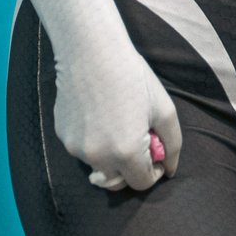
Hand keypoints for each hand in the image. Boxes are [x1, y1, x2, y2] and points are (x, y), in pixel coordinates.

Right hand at [50, 34, 179, 192]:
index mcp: (126, 153)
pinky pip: (83, 150)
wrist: (92, 52)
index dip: (153, 172)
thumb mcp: (164, 109)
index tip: (155, 154)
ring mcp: (76, 148)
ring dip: (112, 156)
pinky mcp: (62, 136)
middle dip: (131, 169)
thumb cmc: (133, 78)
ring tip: (119, 123)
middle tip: (140, 142)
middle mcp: (98, 157)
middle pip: (117, 182)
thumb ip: (172, 144)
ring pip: (99, 166)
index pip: (141, 183)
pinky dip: (95, 143)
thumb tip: (169, 170)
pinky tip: (100, 115)